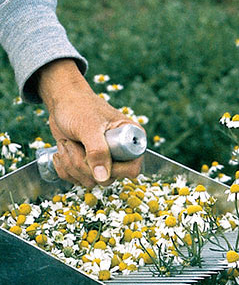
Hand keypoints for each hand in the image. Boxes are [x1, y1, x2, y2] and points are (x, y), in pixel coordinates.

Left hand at [37, 59, 143, 187]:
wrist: (61, 102)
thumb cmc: (78, 106)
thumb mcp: (89, 127)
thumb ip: (98, 151)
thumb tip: (104, 178)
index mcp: (131, 140)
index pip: (131, 168)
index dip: (112, 168)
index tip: (92, 154)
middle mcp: (121, 154)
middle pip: (108, 178)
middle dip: (84, 164)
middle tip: (73, 144)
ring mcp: (104, 162)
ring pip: (91, 181)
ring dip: (71, 164)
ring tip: (67, 143)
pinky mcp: (89, 167)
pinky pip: (77, 180)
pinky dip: (64, 168)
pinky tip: (63, 150)